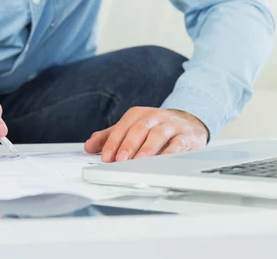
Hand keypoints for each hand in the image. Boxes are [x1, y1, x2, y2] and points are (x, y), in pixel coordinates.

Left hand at [84, 107, 208, 161]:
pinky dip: (170, 152)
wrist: (187, 123)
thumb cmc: (154, 128)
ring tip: (138, 162)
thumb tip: (89, 146)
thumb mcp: (132, 129)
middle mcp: (154, 117)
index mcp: (138, 114)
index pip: (123, 126)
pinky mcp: (185, 136)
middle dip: (128, 145)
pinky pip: (178, 143)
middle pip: (139, 128)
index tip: (106, 157)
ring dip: (147, 149)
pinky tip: (163, 162)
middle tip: (120, 160)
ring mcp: (170, 125)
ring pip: (158, 134)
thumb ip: (110, 136)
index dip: (113, 141)